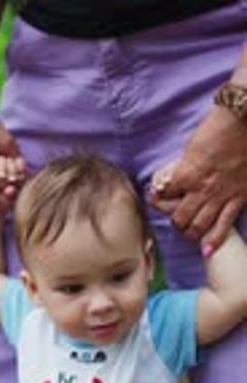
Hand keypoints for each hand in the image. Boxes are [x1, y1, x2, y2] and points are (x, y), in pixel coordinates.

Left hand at [150, 106, 246, 249]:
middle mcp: (201, 190)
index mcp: (187, 174)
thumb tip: (180, 176)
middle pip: (180, 218)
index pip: (165, 195)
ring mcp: (220, 196)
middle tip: (176, 219)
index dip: (158, 199)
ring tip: (189, 232)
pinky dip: (214, 240)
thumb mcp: (194, 145)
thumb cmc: (220, 126)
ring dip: (191, 232)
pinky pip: (224, 225)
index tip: (157, 198)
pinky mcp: (238, 199)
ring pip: (199, 226)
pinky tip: (206, 250)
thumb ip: (186, 166)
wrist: (246, 120)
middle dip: (175, 221)